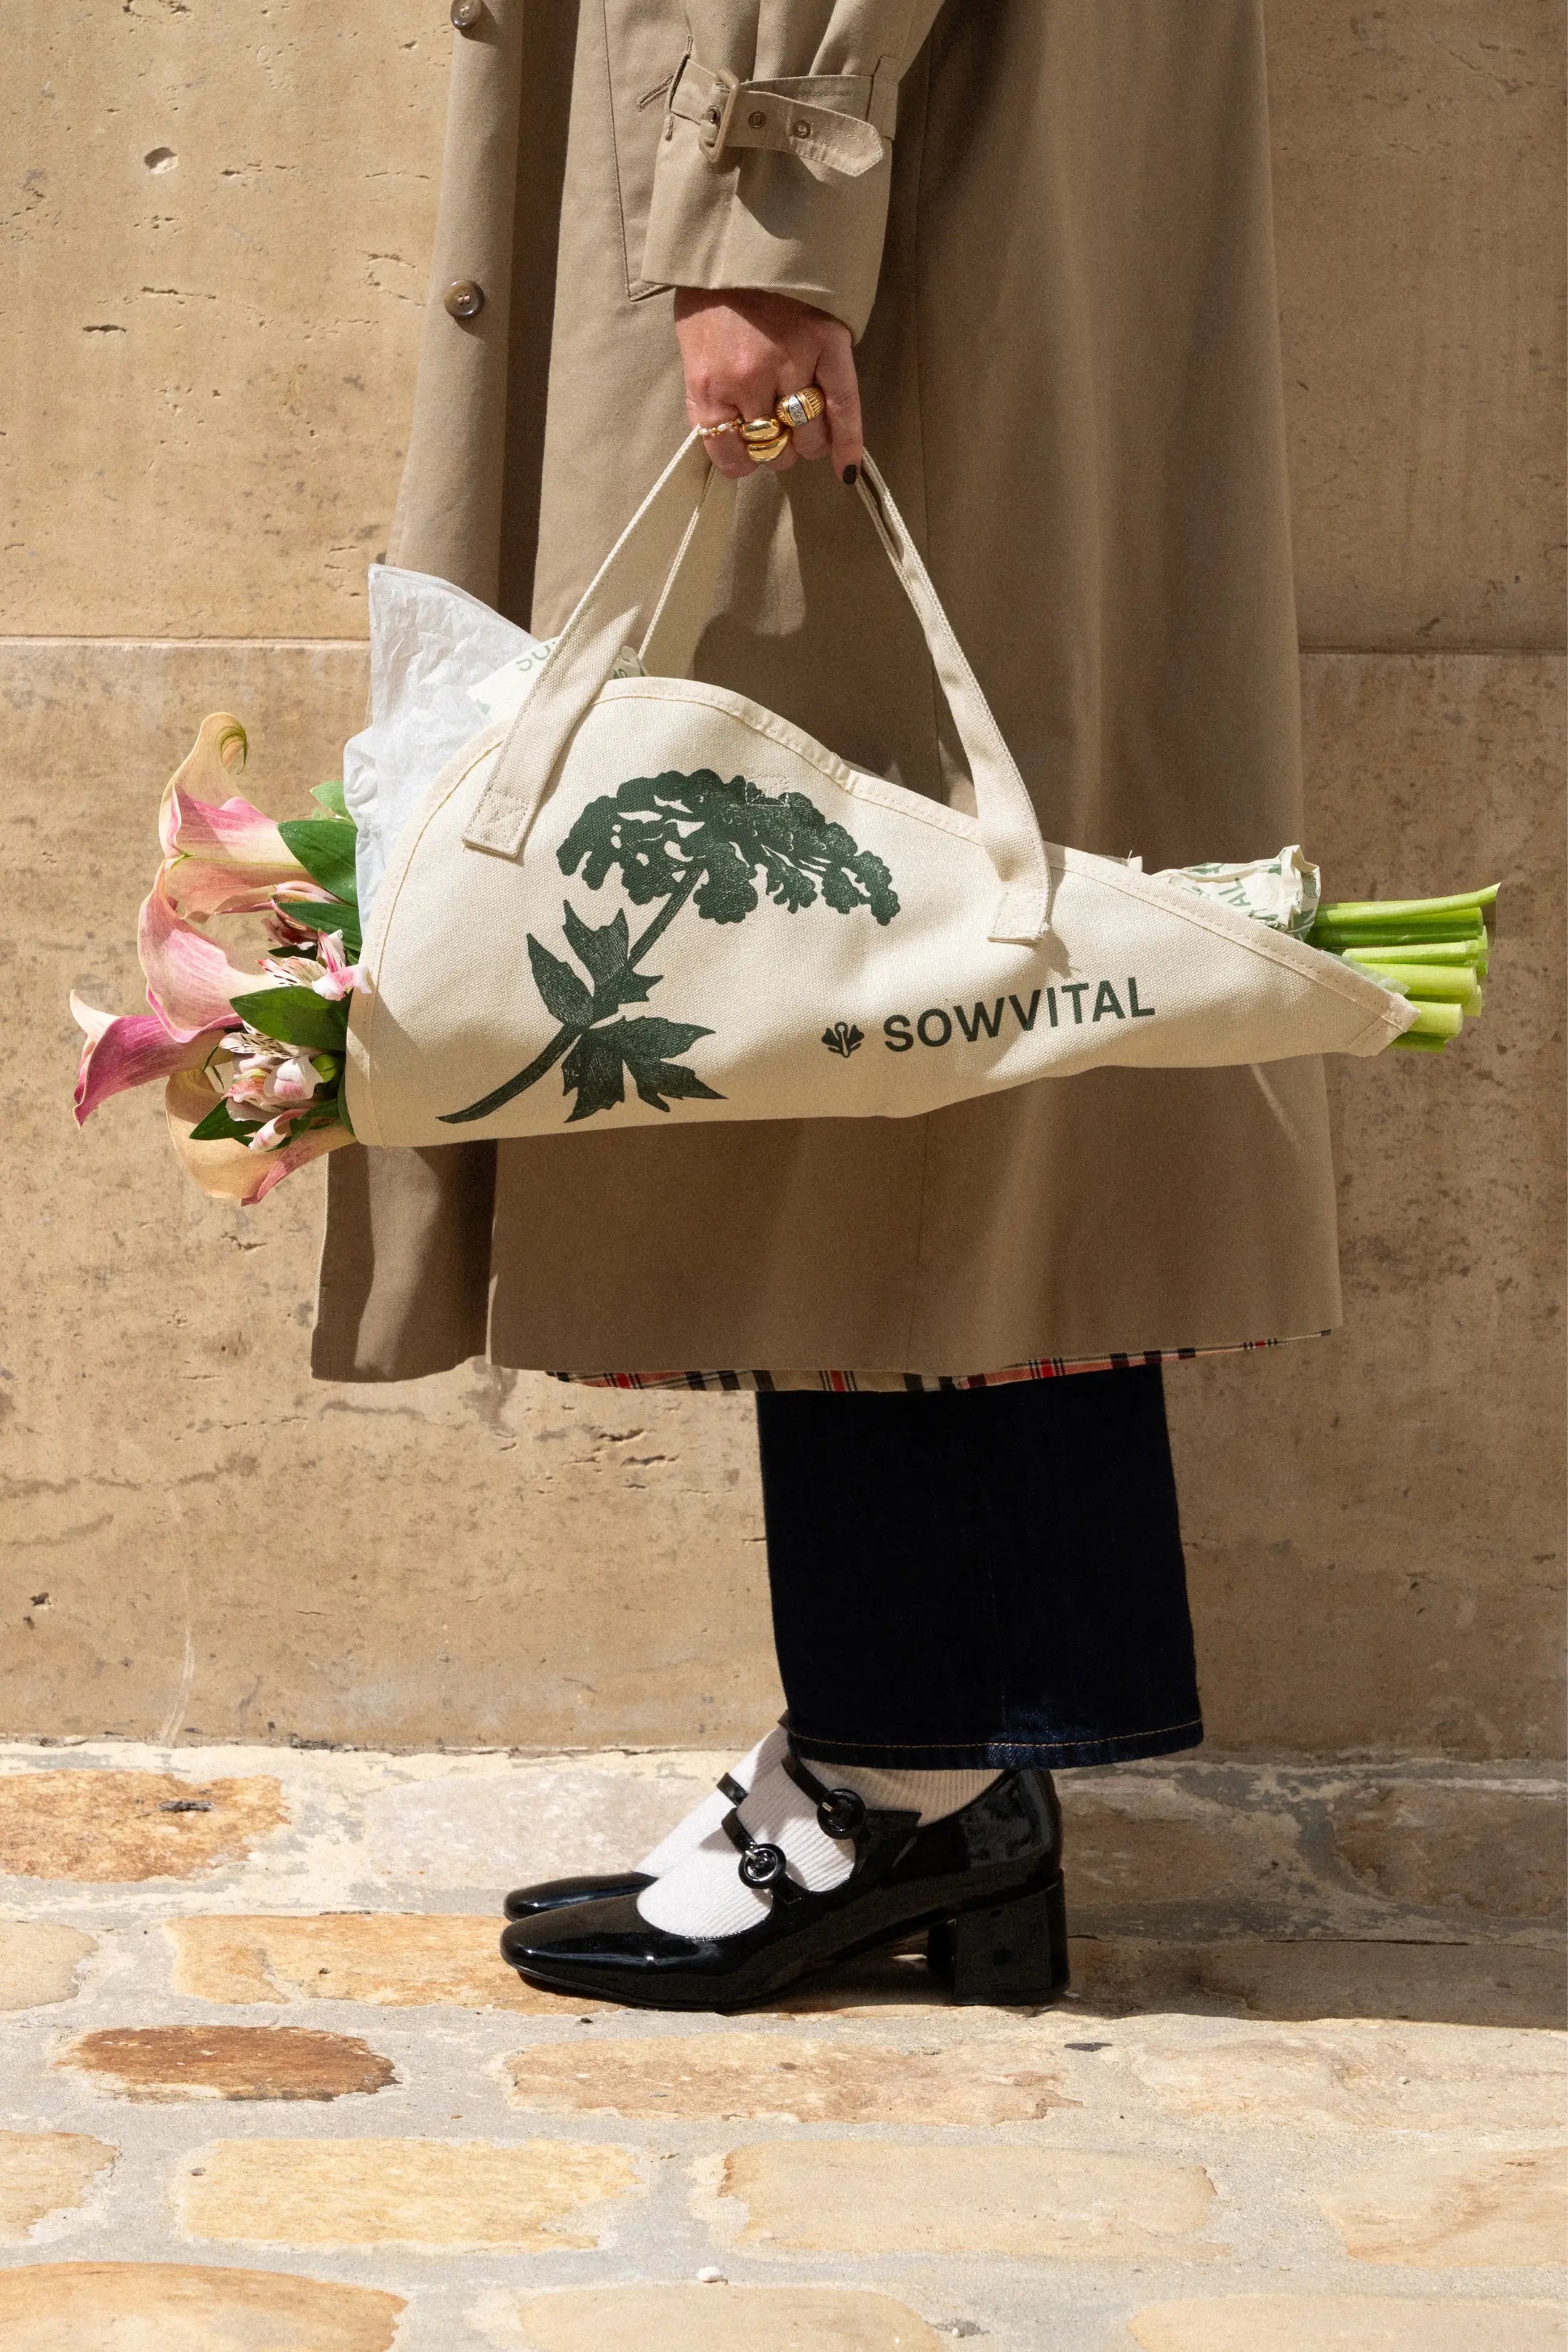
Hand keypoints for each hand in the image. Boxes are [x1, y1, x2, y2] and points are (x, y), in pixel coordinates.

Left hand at [673, 288, 862, 481]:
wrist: (741, 227)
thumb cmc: (711, 286)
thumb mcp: (691, 343)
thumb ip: (706, 392)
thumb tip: (726, 433)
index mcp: (709, 383)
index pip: (729, 454)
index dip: (741, 460)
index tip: (747, 452)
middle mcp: (749, 382)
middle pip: (773, 449)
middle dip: (775, 446)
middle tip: (776, 427)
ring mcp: (792, 365)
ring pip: (808, 437)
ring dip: (806, 440)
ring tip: (803, 423)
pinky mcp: (827, 347)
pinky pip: (844, 408)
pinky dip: (847, 443)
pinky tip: (846, 469)